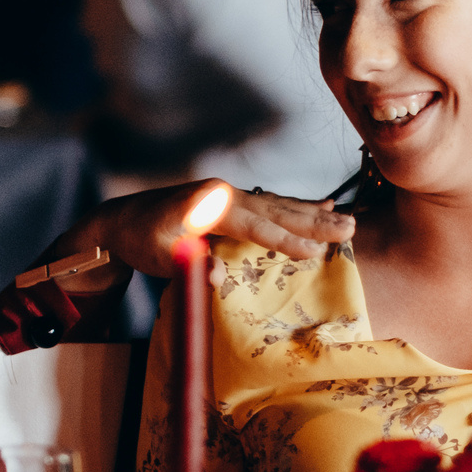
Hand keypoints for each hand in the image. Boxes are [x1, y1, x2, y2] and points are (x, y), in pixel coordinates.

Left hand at [32, 180, 356, 282]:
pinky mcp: (232, 202)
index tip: (315, 252)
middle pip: (278, 210)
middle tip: (351, 228)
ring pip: (280, 206)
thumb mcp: (160, 257)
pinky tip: (319, 206)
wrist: (120, 220)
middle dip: (315, 222)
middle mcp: (225, 194)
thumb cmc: (139, 239)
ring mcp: (230, 196)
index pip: (256, 225)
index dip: (286, 240)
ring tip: (347, 220)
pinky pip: (271, 205)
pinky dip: (297, 207)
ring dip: (314, 215)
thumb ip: (190, 265)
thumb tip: (220, 277)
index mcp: (210, 205)